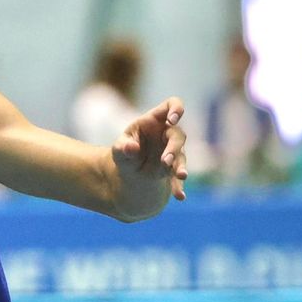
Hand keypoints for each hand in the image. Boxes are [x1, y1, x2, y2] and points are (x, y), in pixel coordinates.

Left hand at [111, 97, 187, 221]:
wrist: (129, 170)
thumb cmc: (124, 150)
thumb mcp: (119, 148)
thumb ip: (123, 147)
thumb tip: (132, 148)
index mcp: (155, 120)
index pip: (172, 105)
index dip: (176, 109)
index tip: (172, 120)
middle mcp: (168, 134)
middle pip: (178, 135)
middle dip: (174, 148)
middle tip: (166, 161)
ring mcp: (173, 151)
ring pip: (182, 157)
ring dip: (181, 167)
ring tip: (181, 176)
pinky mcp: (173, 168)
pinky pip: (178, 177)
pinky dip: (178, 187)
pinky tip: (179, 196)